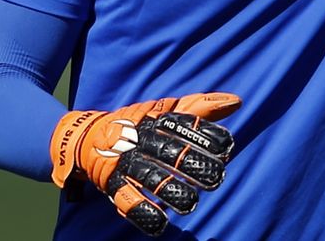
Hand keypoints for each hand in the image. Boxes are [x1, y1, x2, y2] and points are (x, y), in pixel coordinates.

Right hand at [50, 92, 239, 236]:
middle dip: (193, 166)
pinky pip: (125, 199)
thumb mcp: (166, 111)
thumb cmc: (139, 124)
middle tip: (217, 179)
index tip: (226, 147)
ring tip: (191, 203)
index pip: (182, 126)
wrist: (88, 136)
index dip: (204, 136)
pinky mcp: (111, 183)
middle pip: (169, 153)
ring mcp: (125, 162)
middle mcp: (140, 140)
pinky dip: (142, 212)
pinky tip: (160, 223)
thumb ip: (200, 108)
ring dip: (171, 191)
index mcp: (156, 120)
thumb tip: (236, 101)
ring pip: (150, 177)